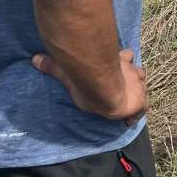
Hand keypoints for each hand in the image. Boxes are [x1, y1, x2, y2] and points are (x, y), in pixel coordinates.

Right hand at [31, 48, 146, 125]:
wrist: (104, 89)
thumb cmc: (88, 79)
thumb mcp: (70, 71)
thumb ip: (53, 65)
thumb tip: (34, 59)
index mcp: (119, 62)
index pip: (126, 56)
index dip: (124, 58)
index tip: (123, 59)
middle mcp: (130, 71)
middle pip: (137, 71)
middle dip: (133, 76)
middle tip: (127, 83)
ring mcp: (137, 86)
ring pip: (142, 87)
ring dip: (137, 92)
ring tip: (130, 100)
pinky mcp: (138, 102)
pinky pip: (142, 108)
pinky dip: (137, 113)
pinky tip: (131, 120)